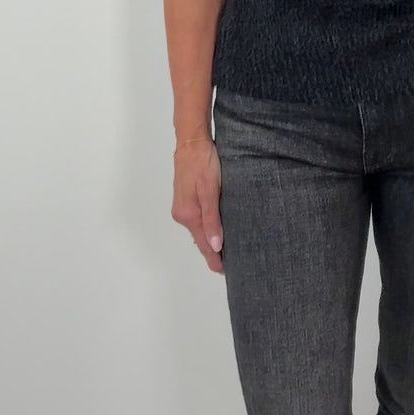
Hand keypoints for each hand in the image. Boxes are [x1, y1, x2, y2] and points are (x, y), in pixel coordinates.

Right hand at [172, 138, 224, 273]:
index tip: (225, 271)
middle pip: (200, 239)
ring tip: (226, 251)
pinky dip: (206, 228)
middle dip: (213, 252)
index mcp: (189, 214)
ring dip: (210, 240)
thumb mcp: (211, 190)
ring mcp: (183, 207)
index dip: (214, 259)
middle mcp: (183, 214)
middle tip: (231, 264)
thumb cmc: (203, 162)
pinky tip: (216, 230)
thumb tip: (215, 245)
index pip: (203, 244)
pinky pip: (197, 220)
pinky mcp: (185, 200)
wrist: (192, 142)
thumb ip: (212, 219)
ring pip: (198, 230)